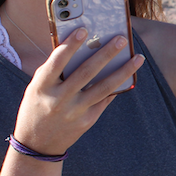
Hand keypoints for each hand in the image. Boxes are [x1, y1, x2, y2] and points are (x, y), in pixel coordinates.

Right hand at [12, 28, 143, 155]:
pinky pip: (105, 100)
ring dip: (123, 71)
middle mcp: (58, 100)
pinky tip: (128, 75)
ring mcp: (74, 112)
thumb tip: (83, 48)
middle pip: (86, 72)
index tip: (84, 30)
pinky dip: (116, 87)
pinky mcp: (87, 121)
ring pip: (103, 88)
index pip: (57, 62)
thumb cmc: (37, 106)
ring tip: (138, 58)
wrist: (36, 145)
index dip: (70, 45)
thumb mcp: (37, 87)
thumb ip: (55, 70)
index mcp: (41, 87)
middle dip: (106, 54)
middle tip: (122, 39)